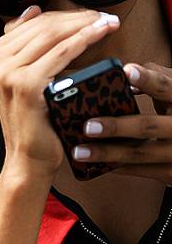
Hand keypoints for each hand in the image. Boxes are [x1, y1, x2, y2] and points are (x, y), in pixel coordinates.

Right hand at [0, 7, 120, 178]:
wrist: (28, 153)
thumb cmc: (32, 116)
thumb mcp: (20, 75)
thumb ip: (23, 44)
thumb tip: (32, 9)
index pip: (31, 23)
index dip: (63, 14)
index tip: (89, 14)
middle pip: (42, 26)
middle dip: (77, 17)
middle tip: (104, 16)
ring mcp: (6, 72)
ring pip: (52, 36)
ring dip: (85, 25)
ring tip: (107, 23)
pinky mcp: (25, 84)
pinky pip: (61, 53)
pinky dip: (84, 40)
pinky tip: (100, 34)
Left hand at [71, 62, 171, 182]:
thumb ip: (155, 79)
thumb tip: (124, 74)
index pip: (167, 87)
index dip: (148, 80)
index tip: (126, 72)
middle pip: (149, 126)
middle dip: (117, 127)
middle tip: (87, 126)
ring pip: (141, 153)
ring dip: (107, 153)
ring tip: (79, 151)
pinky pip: (143, 171)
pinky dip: (118, 166)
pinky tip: (95, 164)